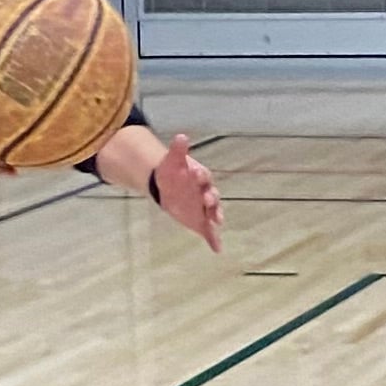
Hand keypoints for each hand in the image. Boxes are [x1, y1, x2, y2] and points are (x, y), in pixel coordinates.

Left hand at [148, 132, 223, 251]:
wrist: (168, 187)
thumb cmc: (173, 172)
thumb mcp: (172, 161)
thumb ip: (177, 150)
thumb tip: (181, 136)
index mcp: (200, 177)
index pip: (203, 176)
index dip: (200, 175)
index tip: (196, 173)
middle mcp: (206, 192)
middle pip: (212, 195)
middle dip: (211, 198)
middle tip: (208, 200)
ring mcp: (205, 208)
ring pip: (214, 212)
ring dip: (216, 216)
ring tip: (217, 221)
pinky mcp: (201, 221)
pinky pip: (210, 232)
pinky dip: (214, 240)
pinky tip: (217, 249)